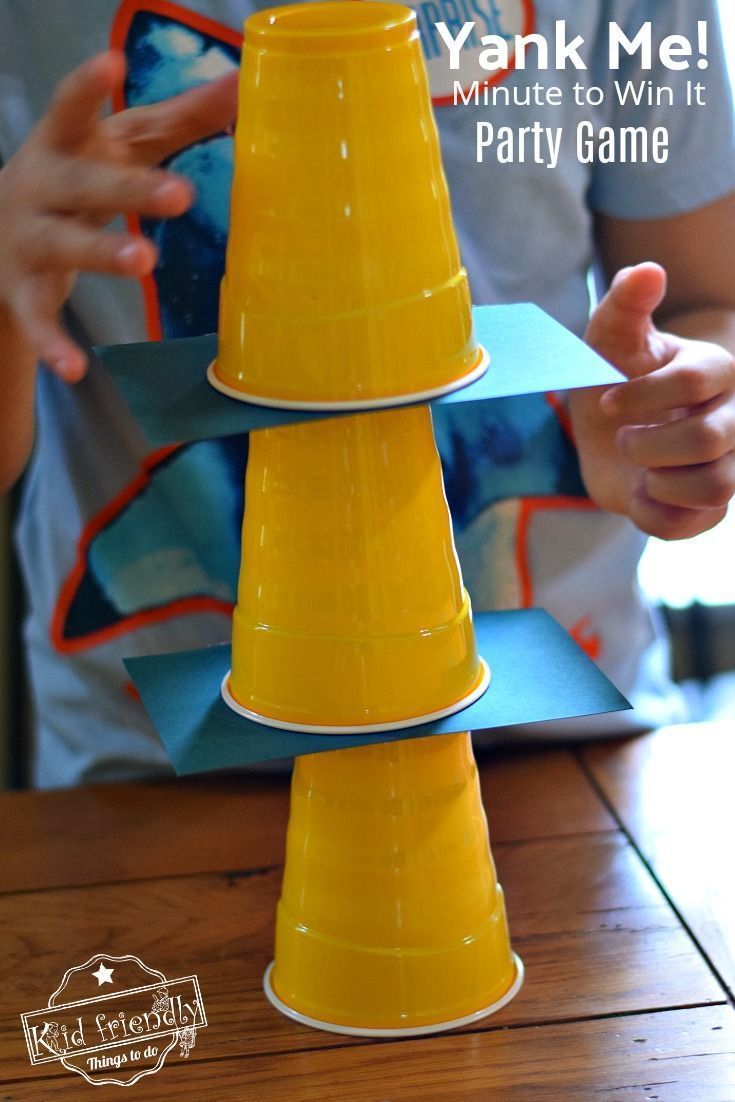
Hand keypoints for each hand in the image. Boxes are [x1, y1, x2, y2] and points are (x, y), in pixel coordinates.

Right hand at [0, 50, 237, 379]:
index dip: (86, 87)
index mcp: (63, 144)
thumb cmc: (81, 177)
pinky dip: (53, 343)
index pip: (72, 110)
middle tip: (180, 195)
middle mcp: (39, 187)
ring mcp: (29, 240)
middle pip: (82, 183)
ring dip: (101, 253)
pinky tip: (75, 368)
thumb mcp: (119, 145)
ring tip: (143, 261)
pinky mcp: (23, 292)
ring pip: (64, 244)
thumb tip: (241, 84)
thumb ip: (178, 119)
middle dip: (127, 187)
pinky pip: (37, 319)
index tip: (109, 62)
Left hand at [569, 262, 734, 539]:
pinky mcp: (712, 506)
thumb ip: (625, 305)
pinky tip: (640, 494)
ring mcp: (729, 462)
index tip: (608, 403)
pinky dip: (656, 514)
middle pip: (708, 439)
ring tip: (639, 469)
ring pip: (715, 485)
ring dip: (658, 482)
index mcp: (714, 370)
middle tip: (622, 440)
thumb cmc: (613, 378)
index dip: (644, 397)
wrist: (606, 437)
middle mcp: (733, 416)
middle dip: (648, 445)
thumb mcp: (609, 341)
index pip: (695, 381)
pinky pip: (696, 522)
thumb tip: (647, 270)